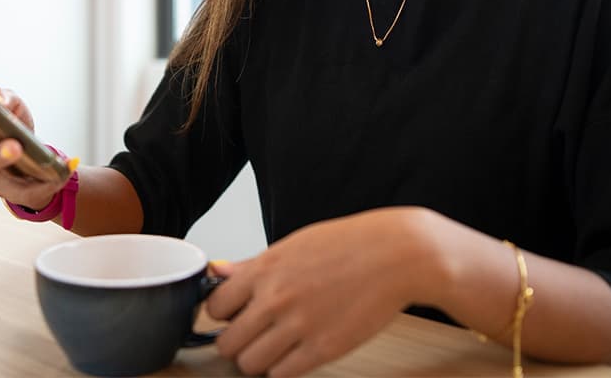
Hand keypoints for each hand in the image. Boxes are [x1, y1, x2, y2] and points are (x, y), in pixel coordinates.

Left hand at [205, 207, 439, 376]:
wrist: (396, 255)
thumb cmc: (349, 245)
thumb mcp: (294, 245)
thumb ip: (253, 265)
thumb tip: (218, 272)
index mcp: (266, 269)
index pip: (214, 307)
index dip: (223, 315)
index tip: (235, 315)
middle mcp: (276, 298)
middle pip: (227, 343)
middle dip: (237, 342)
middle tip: (254, 336)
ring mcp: (299, 326)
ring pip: (250, 364)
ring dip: (259, 360)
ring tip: (275, 347)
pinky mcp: (323, 349)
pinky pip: (282, 374)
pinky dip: (284, 369)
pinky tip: (296, 354)